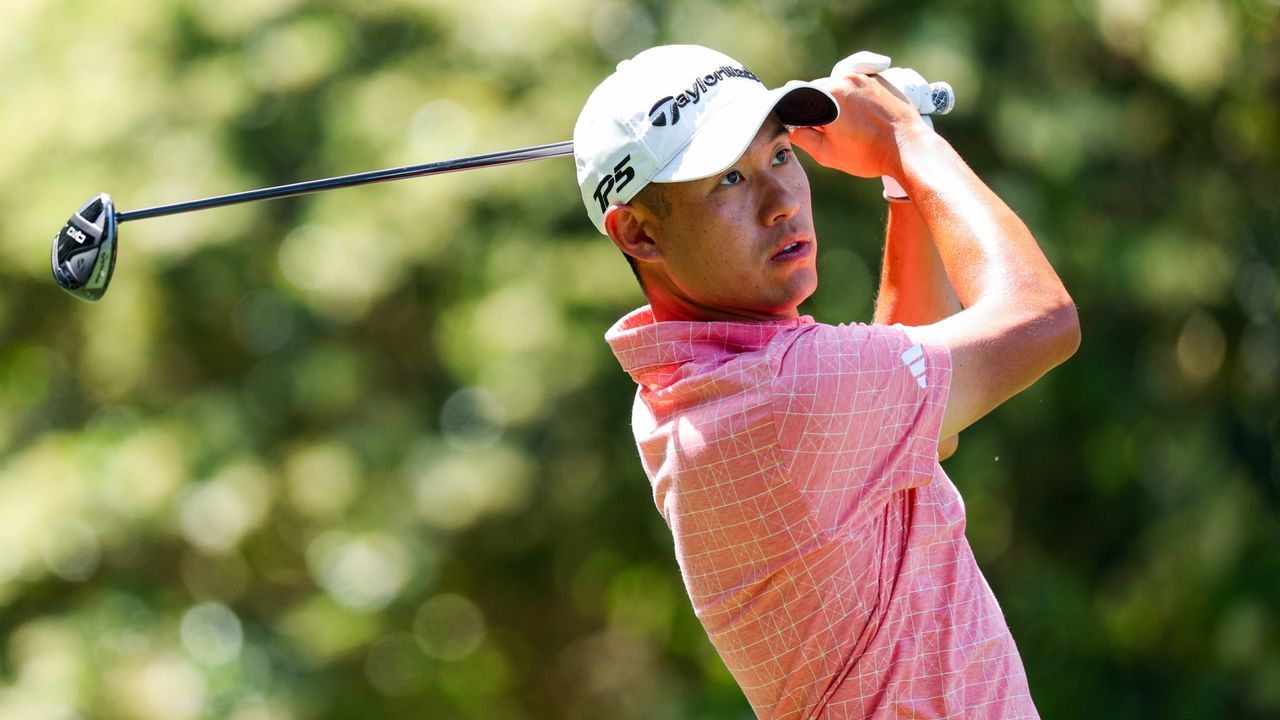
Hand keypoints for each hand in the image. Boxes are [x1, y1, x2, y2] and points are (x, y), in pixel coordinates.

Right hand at [789, 53, 926, 179]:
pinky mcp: (881, 80)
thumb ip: (802, 137)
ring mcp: (866, 77)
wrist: (908, 148)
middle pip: (820, 88)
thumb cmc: (867, 153)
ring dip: (837, 101)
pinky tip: (862, 117)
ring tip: (848, 125)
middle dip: (818, 106)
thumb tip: (791, 126)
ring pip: (840, 85)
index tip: (801, 123)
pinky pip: (858, 85)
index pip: (800, 95)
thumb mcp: (826, 153)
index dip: (797, 110)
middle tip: (827, 129)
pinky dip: (855, 97)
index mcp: (828, 93)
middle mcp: (846, 78)